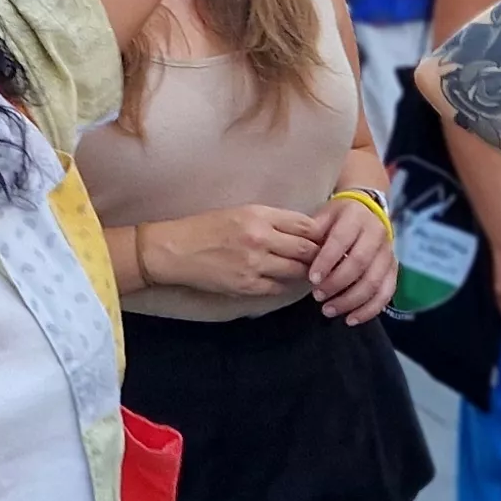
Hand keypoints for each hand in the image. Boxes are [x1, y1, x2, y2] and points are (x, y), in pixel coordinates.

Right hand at [137, 205, 322, 298]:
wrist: (175, 250)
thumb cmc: (206, 228)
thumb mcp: (240, 212)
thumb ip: (271, 220)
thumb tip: (302, 231)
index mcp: (258, 214)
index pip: (304, 225)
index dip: (319, 234)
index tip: (325, 239)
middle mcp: (260, 237)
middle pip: (306, 249)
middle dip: (318, 255)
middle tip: (325, 260)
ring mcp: (254, 263)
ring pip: (296, 270)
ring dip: (305, 272)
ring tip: (309, 272)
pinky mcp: (247, 284)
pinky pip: (278, 287)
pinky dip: (285, 285)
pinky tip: (285, 282)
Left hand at [308, 194, 389, 322]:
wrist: (368, 211)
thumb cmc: (339, 216)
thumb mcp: (324, 214)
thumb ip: (313, 232)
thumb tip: (302, 254)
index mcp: (356, 217)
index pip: (341, 240)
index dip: (327, 261)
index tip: (312, 278)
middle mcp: (377, 234)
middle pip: (359, 264)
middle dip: (336, 284)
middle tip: (317, 296)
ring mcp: (388, 253)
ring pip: (374, 282)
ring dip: (350, 301)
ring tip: (328, 310)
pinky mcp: (394, 270)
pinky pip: (386, 293)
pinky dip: (369, 310)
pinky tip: (351, 319)